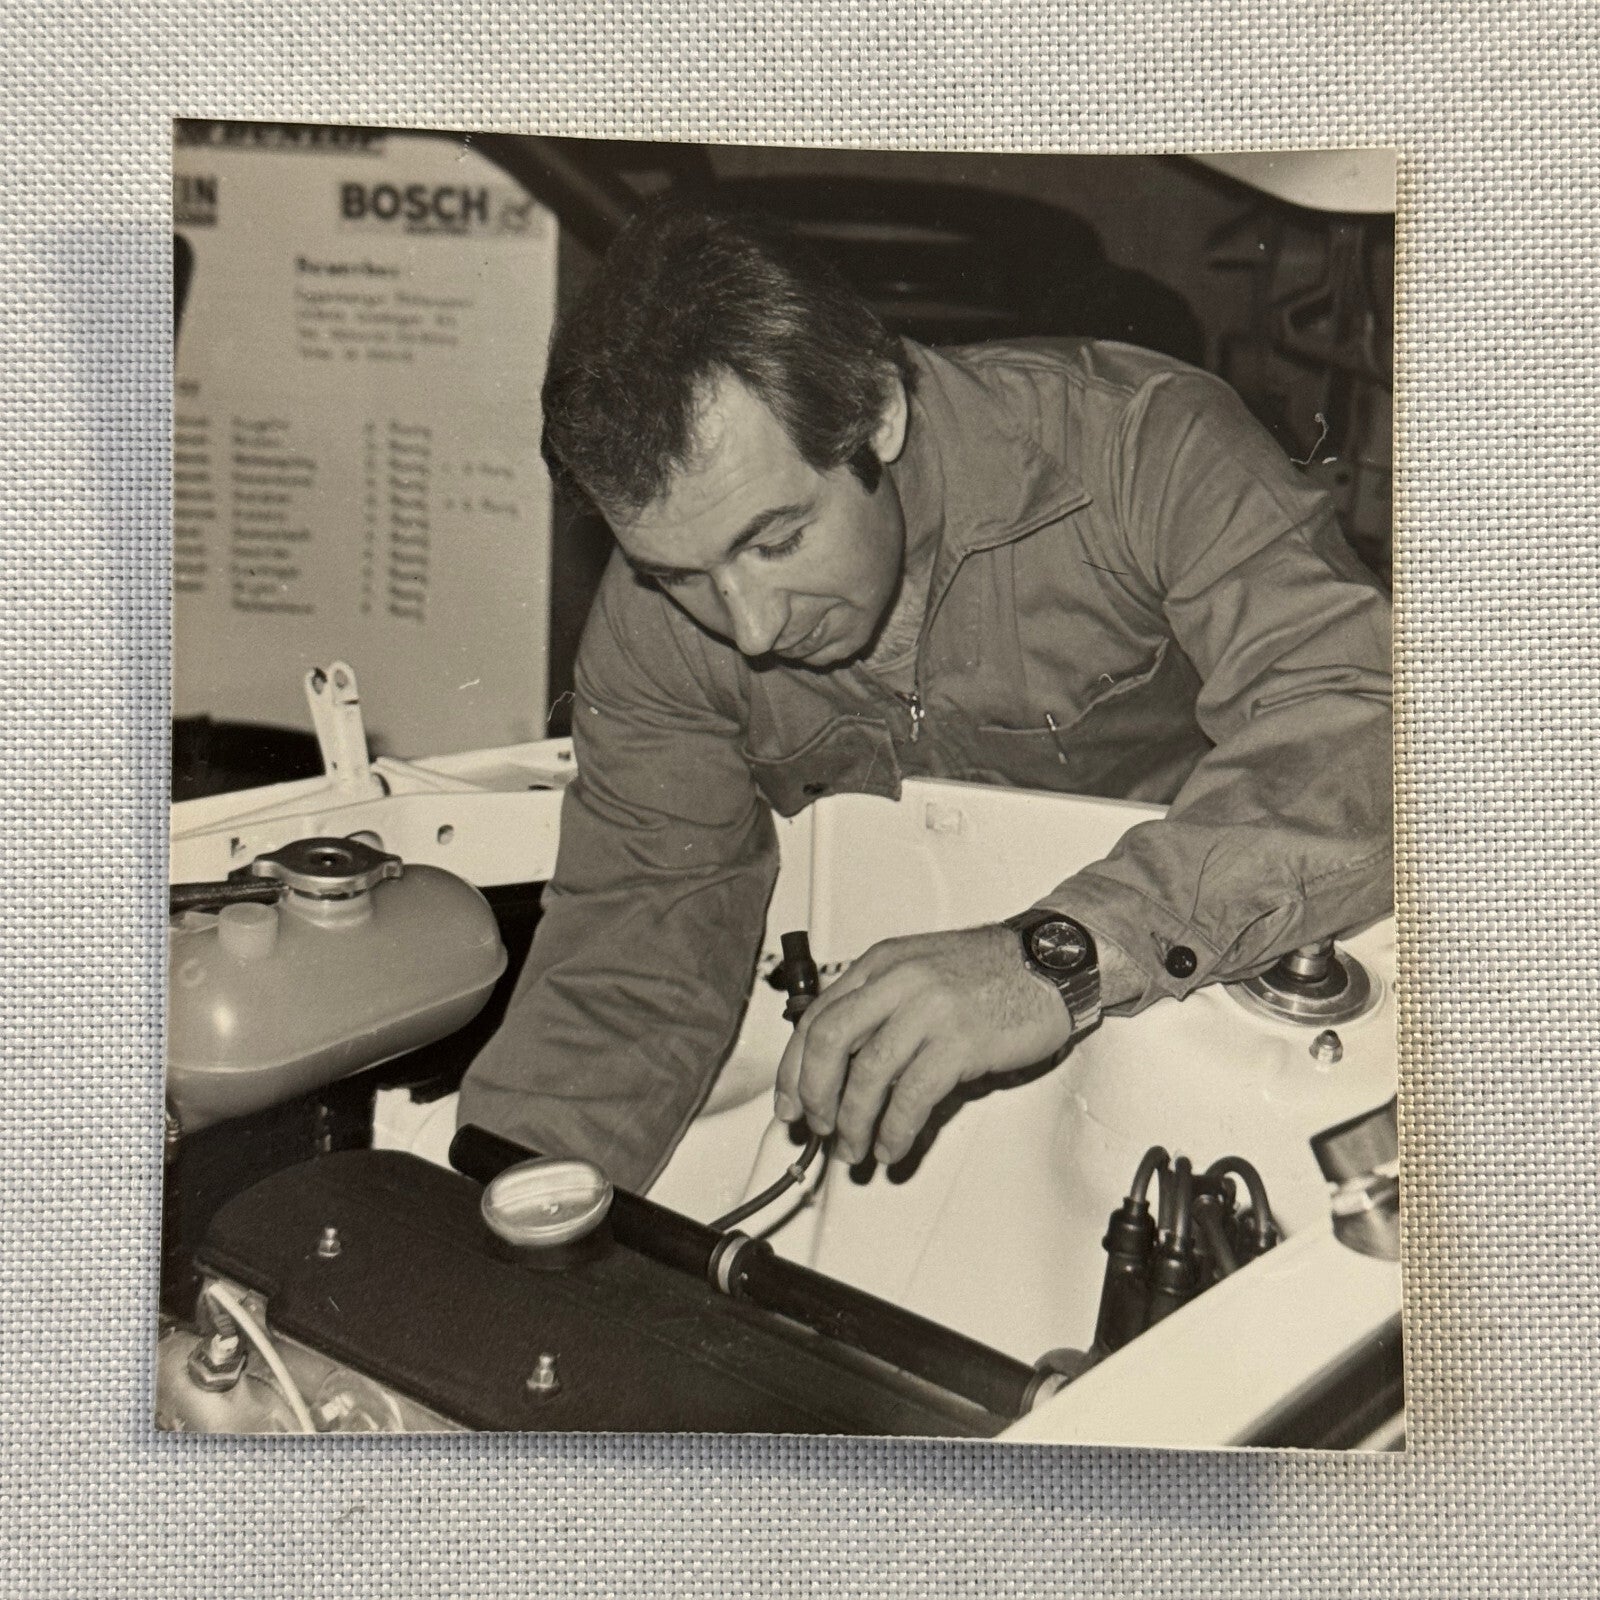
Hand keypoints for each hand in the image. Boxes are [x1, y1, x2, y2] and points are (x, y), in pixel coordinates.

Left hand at [772, 925, 1077, 1166]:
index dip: (794, 1068)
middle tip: (818, 1127)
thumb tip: (841, 1067)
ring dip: (853, 1122)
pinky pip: (913, 1095)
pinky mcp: (961, 1041)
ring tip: (854, 1149)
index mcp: (881, 964)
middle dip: (814, 1094)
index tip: (790, 1103)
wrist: (1052, 960)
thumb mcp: (920, 970)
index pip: (817, 1016)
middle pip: (830, 1042)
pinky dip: (895, 1129)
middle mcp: (899, 980)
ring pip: (868, 1074)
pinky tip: (891, 1145)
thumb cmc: (991, 971)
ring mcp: (930, 1009)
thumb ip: (880, 1006)